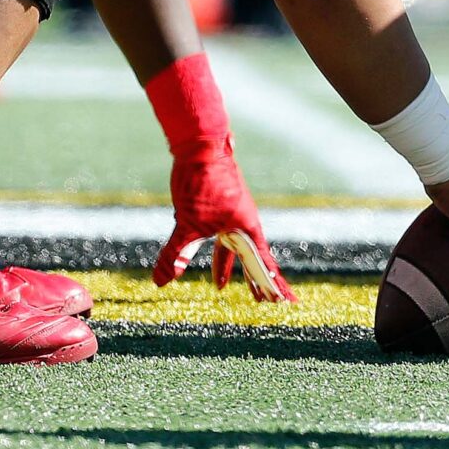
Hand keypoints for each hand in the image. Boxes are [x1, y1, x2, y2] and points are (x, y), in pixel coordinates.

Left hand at [155, 148, 296, 302]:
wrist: (200, 145)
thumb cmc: (200, 183)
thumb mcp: (186, 224)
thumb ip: (175, 255)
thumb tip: (161, 282)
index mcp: (246, 227)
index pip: (262, 263)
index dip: (273, 284)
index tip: (286, 301)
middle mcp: (244, 221)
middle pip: (253, 259)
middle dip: (257, 282)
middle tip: (267, 303)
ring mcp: (233, 213)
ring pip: (235, 249)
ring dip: (232, 269)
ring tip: (222, 287)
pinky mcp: (220, 206)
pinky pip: (224, 238)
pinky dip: (221, 256)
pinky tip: (214, 265)